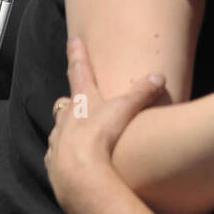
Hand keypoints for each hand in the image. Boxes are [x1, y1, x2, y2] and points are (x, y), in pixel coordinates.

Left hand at [45, 38, 165, 213]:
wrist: (79, 173)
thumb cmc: (101, 135)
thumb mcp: (126, 109)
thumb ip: (143, 92)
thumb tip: (159, 76)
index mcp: (82, 100)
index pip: (79, 70)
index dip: (77, 54)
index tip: (73, 40)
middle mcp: (66, 119)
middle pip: (64, 104)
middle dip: (69, 101)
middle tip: (74, 100)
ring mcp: (57, 142)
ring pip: (59, 131)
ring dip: (67, 130)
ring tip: (77, 135)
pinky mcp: (54, 165)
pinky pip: (56, 157)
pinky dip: (63, 156)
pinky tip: (73, 162)